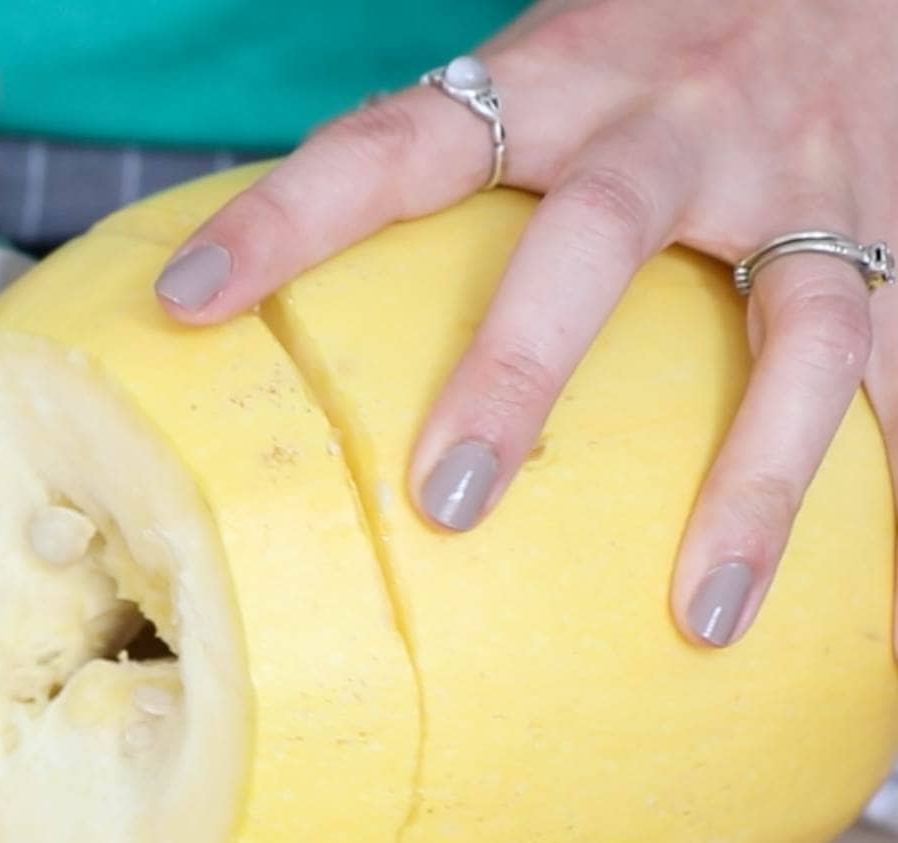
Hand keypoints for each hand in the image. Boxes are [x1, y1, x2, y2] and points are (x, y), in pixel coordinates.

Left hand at [154, 0, 897, 650]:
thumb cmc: (656, 44)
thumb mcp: (545, 70)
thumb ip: (451, 163)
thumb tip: (313, 298)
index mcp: (557, 79)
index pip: (394, 141)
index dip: (286, 218)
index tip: (187, 303)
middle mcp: (674, 125)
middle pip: (591, 240)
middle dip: (520, 372)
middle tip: (448, 502)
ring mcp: (798, 185)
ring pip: (795, 334)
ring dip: (752, 483)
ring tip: (702, 614)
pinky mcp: (894, 233)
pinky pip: (896, 369)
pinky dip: (884, 478)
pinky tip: (865, 585)